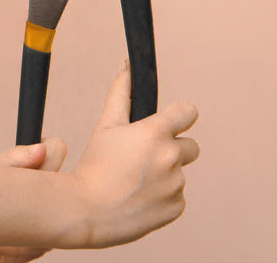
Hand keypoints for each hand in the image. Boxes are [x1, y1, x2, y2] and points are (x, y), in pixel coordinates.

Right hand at [69, 59, 199, 247]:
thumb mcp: (104, 126)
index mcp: (156, 133)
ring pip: (179, 172)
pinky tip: (138, 197)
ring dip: (163, 174)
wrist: (86, 211)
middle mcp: (171, 157)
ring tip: (133, 181)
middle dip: (172, 148)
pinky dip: (162, 197)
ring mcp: (176, 185)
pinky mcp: (176, 208)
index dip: (179, 116)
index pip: (189, 112)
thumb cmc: (93, 166)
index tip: (169, 122)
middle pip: (190, 145)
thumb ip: (120, 93)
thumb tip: (127, 66)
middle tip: (143, 157)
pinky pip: (176, 197)